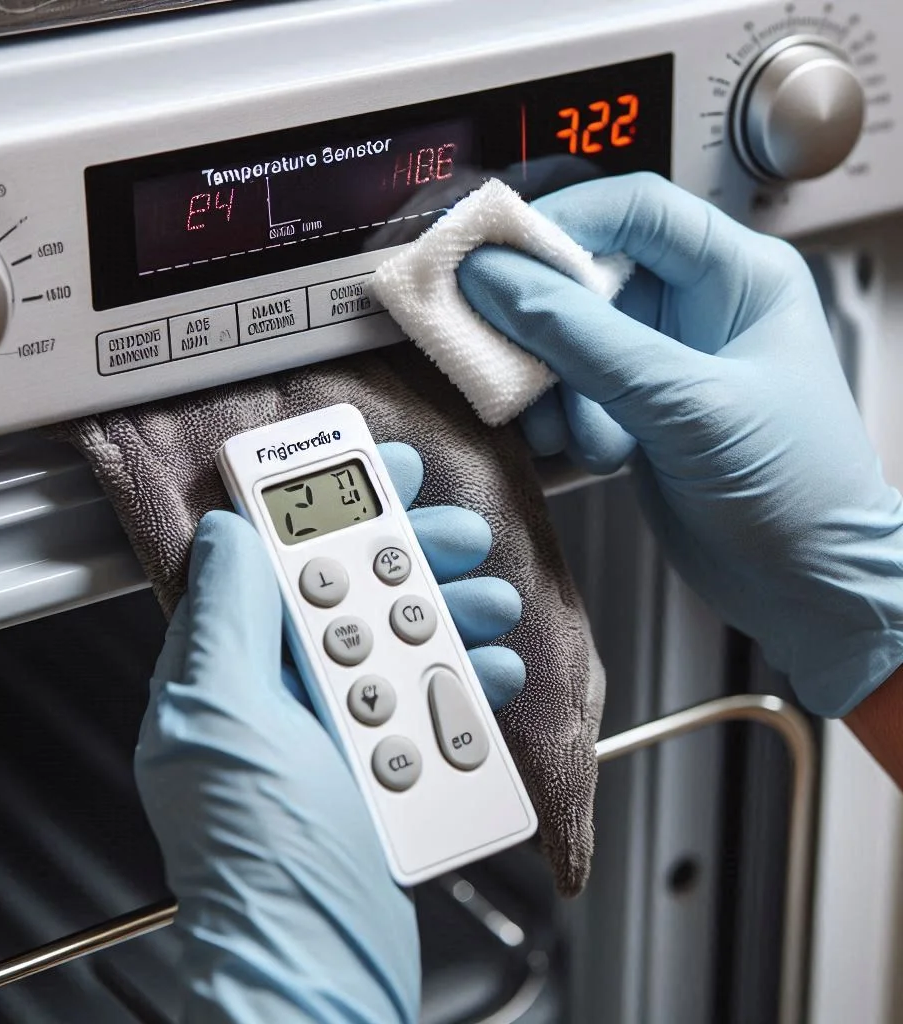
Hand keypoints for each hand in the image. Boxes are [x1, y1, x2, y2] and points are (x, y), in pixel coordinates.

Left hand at [134, 442, 524, 1022]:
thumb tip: (229, 534)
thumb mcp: (226, 722)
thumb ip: (225, 621)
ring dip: (451, 613)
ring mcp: (337, 728)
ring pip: (401, 642)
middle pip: (350, 594)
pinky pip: (433, 701)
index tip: (372, 466)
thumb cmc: (261, 862)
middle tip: (453, 533)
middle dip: (408, 554)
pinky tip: (492, 675)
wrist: (321, 964)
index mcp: (232, 671)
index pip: (272, 562)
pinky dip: (469, 680)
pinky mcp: (387, 763)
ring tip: (487, 604)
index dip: (321, 506)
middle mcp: (282, 693)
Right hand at [457, 172, 902, 717]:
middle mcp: (695, 309)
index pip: (634, 209)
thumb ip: (586, 340)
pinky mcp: (632, 410)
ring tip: (587, 435)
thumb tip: (501, 281)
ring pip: (566, 341)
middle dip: (544, 322)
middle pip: (586, 276)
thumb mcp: (686, 404)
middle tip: (503, 349)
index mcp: (738, 275)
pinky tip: (599, 455)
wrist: (803, 585)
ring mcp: (659, 362)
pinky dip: (564, 423)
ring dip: (556, 390)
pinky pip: (568, 392)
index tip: (496, 256)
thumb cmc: (794, 488)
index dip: (562, 223)